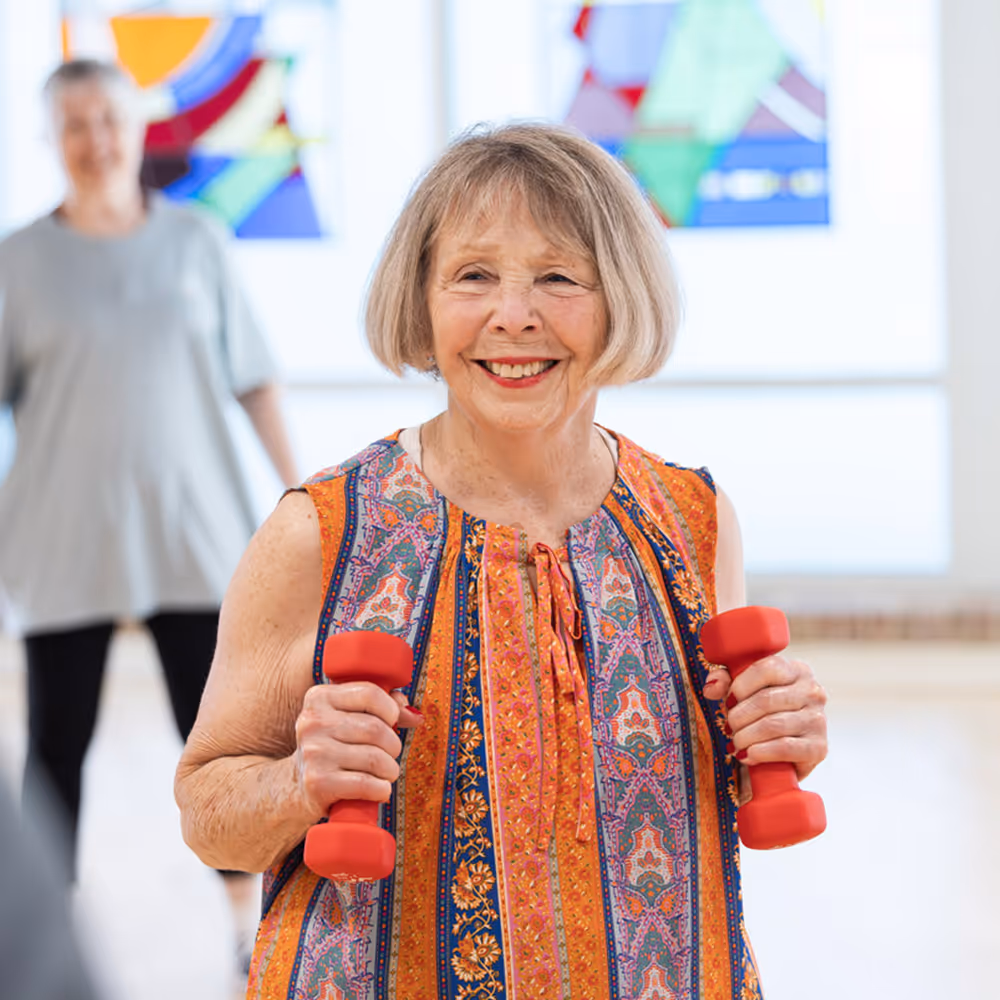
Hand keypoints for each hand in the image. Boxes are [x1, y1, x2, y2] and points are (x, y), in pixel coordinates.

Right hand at [293, 682, 423, 817]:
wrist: (298, 784)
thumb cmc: (333, 745)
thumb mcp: (348, 716)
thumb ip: (382, 707)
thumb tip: (414, 714)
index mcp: (319, 697)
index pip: (369, 694)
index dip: (390, 710)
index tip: (391, 722)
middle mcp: (312, 722)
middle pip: (375, 729)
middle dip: (393, 745)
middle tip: (390, 754)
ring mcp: (313, 752)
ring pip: (374, 758)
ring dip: (390, 770)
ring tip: (386, 773)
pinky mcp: (317, 782)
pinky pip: (365, 784)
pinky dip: (381, 789)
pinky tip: (379, 789)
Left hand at [703, 656, 827, 779]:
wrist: (783, 754)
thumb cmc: (763, 714)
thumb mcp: (745, 691)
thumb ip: (726, 682)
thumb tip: (712, 686)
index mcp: (796, 670)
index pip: (767, 668)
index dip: (741, 685)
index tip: (729, 700)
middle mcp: (813, 692)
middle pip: (765, 700)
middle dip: (739, 716)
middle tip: (730, 726)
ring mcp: (818, 720)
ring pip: (772, 725)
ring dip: (745, 736)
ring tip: (736, 742)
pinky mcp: (818, 748)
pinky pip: (784, 747)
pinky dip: (759, 752)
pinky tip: (748, 755)